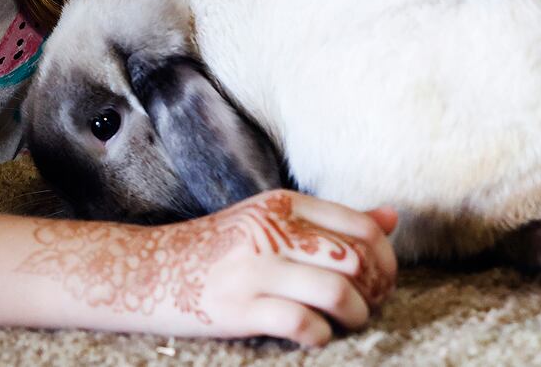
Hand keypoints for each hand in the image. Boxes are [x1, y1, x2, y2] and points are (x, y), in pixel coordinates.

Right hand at [176, 190, 398, 346]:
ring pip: (335, 290)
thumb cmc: (221, 250)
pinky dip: (320, 336)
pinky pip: (302, 323)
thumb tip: (393, 217)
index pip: (361, 227)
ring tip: (347, 323)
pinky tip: (314, 337)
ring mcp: (254, 268)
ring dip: (354, 315)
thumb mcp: (272, 222)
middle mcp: (270, 229)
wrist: (147, 271)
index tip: (381, 283)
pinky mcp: (239, 308)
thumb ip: (331, 221)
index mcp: (282, 204)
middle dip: (374, 291)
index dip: (385, 261)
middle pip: (354, 259)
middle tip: (367, 307)